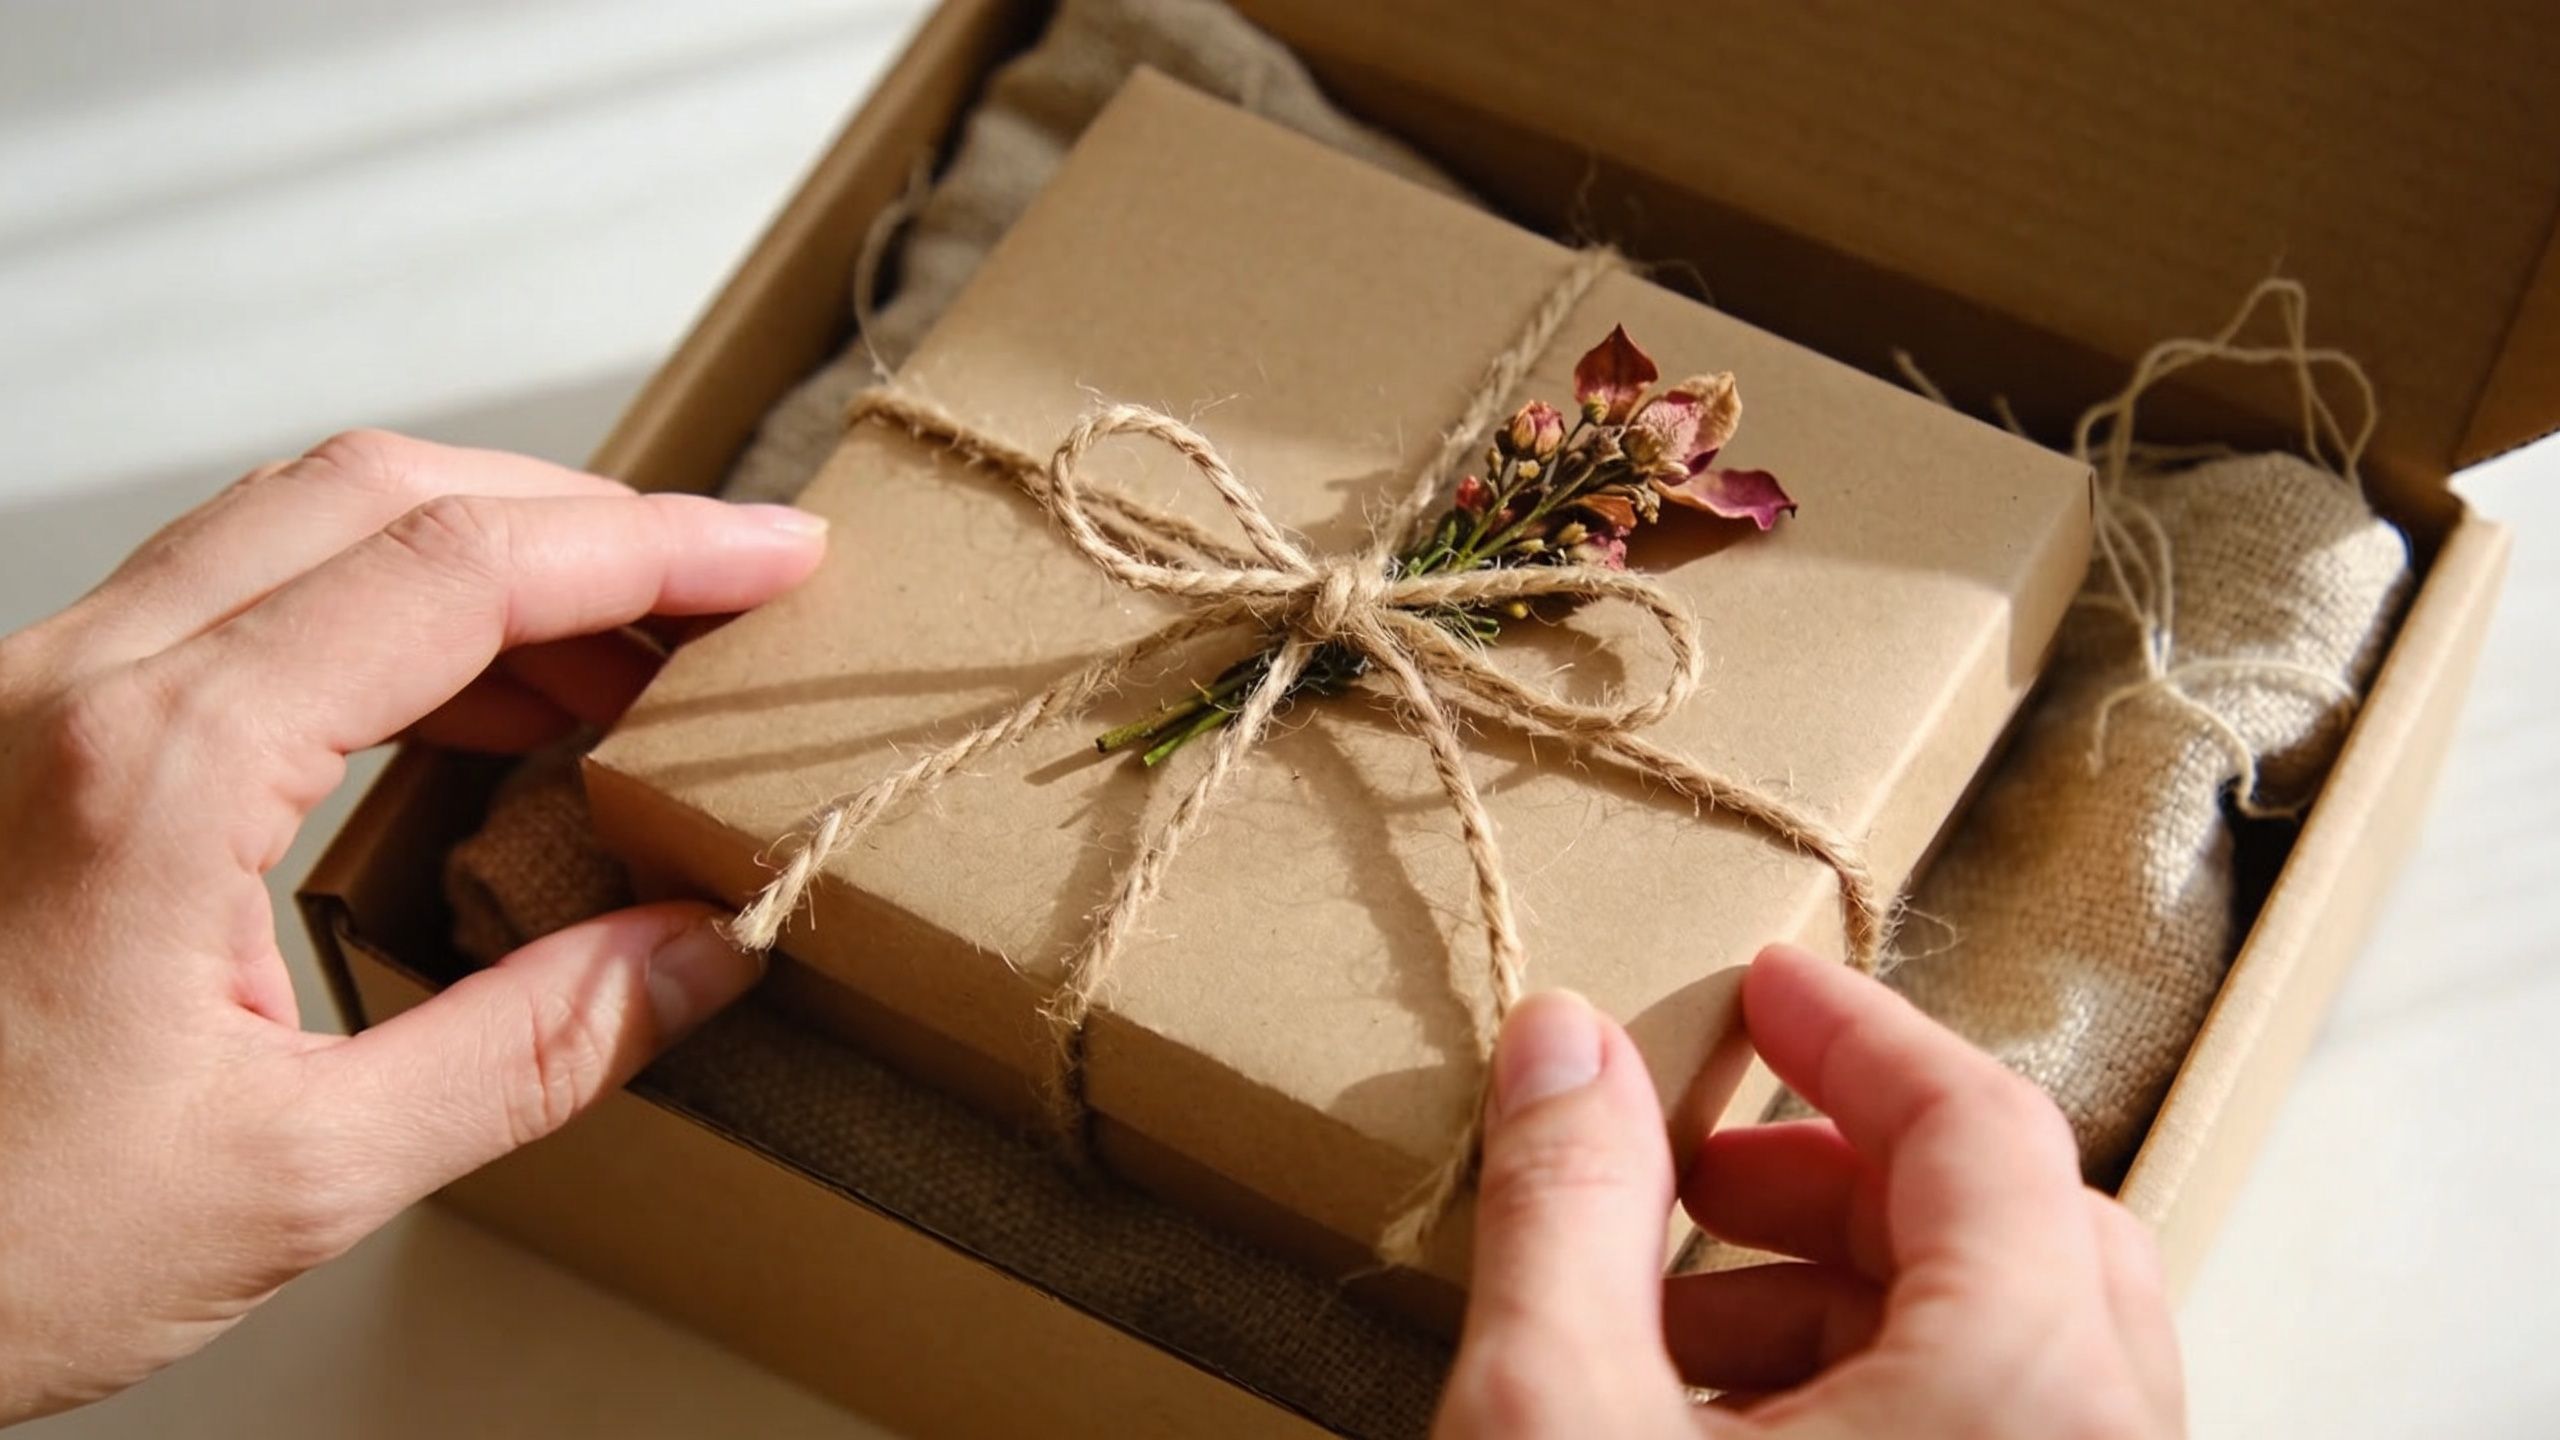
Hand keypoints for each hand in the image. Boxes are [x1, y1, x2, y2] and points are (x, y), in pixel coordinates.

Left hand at [0, 432, 825, 1421]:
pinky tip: (457, 712)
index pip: (460, 571)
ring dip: (476, 565)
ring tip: (614, 668)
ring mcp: (25, 692)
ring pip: (293, 527)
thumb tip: (700, 957)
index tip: (776, 560)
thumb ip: (531, 1049)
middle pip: (376, 490)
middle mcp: (75, 684)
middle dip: (576, 521)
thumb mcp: (294, 1176)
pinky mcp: (11, 731)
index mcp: (156, 767)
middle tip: (714, 595)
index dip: (652, 547)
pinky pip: (226, 602)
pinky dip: (376, 616)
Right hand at [1435, 946, 2182, 1437]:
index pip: (1983, 1129)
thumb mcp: (1558, 1419)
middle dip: (1840, 1176)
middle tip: (1698, 1173)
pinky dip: (1883, 1397)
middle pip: (2019, 1232)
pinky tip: (1721, 1425)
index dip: (1851, 1035)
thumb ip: (1567, 1210)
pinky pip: (2007, 1439)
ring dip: (1846, 1296)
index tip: (1753, 990)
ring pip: (2018, 1351)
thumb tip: (1566, 1036)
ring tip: (1664, 1326)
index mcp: (2028, 1398)